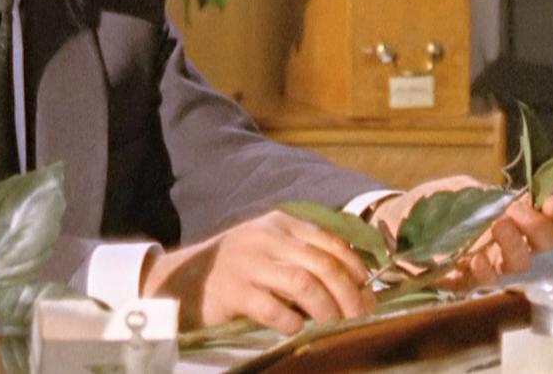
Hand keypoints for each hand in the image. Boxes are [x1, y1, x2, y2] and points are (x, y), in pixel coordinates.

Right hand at [143, 210, 373, 332]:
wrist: (184, 279)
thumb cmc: (239, 268)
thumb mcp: (272, 248)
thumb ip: (305, 255)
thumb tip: (355, 284)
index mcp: (282, 223)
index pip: (331, 242)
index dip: (356, 268)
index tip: (368, 290)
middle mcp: (267, 238)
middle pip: (322, 265)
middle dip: (349, 293)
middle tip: (359, 314)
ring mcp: (249, 264)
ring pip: (303, 285)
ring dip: (326, 308)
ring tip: (333, 323)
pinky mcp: (233, 292)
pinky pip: (273, 309)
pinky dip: (292, 321)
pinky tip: (296, 327)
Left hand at [370, 176, 552, 285]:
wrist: (394, 221)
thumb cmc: (433, 202)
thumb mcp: (463, 188)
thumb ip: (488, 196)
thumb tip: (511, 203)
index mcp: (514, 213)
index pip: (551, 215)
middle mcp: (509, 240)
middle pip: (545, 242)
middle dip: (538, 228)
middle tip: (517, 215)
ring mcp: (490, 261)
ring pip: (520, 262)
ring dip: (514, 245)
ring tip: (497, 226)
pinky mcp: (467, 280)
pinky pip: (487, 281)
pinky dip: (486, 270)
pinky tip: (476, 259)